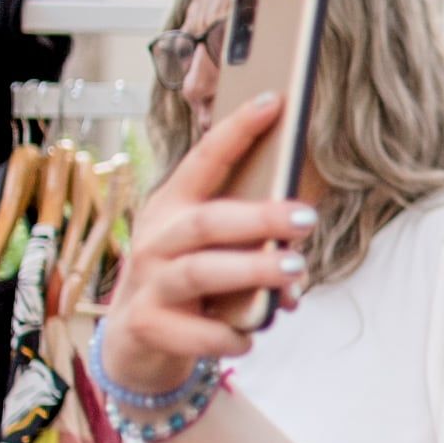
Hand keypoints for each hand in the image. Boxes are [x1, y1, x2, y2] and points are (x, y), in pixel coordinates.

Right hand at [97, 93, 314, 398]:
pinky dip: (225, 336)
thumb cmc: (190, 284)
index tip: (274, 101)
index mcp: (174, 207)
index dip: (237, 131)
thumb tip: (297, 259)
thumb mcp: (213, 252)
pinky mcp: (146, 326)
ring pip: (199, 272)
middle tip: (306, 218)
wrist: (136, 341)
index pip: (204, 160)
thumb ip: (252, 245)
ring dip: (250, 271)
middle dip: (258, 217)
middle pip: (207, 221)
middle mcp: (156, 238)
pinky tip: (250, 337)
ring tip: (293, 270)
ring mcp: (148, 282)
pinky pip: (192, 332)